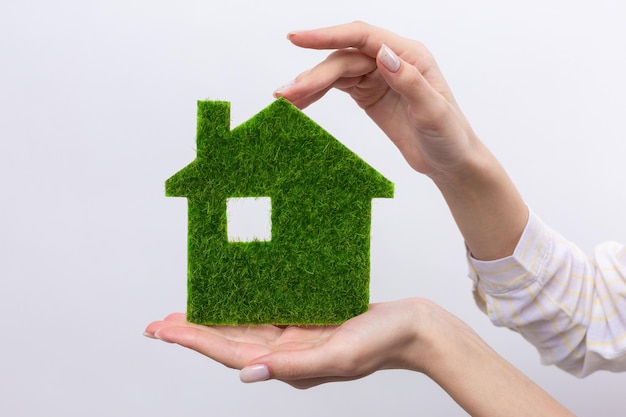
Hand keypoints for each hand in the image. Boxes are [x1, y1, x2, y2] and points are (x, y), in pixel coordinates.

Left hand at [144, 298, 433, 388]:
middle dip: (192, 335)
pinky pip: (264, 316)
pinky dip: (240, 310)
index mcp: (291, 365)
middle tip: (158, 324)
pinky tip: (227, 302)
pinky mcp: (304, 323)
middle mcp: (286, 354)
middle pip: (229, 344)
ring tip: (180, 316)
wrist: (411, 328)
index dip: (196, 342)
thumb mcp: (341, 355)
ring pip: (242, 331)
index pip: (232, 354)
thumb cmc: (383, 342)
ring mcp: (294, 339)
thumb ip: (295, 367)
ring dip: (210, 324)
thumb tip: (249, 374)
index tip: (165, 331)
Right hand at [274, 21, 478, 177]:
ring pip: (336, 72)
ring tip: (284, 100)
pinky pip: (337, 87)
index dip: (328, 35)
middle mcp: (391, 60)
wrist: (449, 161)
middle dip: (312, 75)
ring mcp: (377, 76)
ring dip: (309, 85)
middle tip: (286, 94)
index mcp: (410, 56)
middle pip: (343, 59)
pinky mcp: (368, 94)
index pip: (362, 37)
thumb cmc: (449, 136)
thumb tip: (383, 54)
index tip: (298, 39)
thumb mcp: (433, 112)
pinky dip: (317, 94)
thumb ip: (410, 82)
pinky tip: (299, 103)